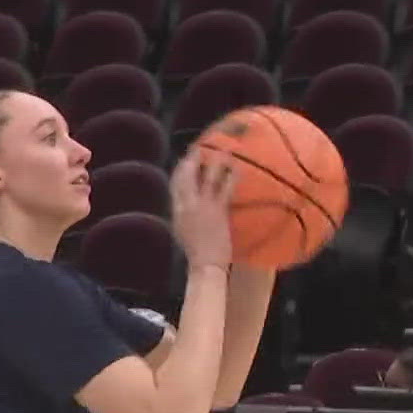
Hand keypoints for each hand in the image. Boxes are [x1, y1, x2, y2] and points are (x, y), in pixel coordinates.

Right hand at [170, 147, 235, 269]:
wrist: (205, 264)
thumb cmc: (196, 254)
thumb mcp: (182, 233)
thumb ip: (183, 216)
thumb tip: (185, 206)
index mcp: (176, 211)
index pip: (175, 184)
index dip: (179, 169)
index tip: (184, 159)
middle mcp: (186, 205)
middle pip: (187, 175)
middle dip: (192, 160)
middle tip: (198, 148)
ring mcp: (202, 206)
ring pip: (207, 177)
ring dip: (215, 161)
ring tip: (222, 150)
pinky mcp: (218, 210)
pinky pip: (225, 188)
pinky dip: (231, 176)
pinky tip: (237, 168)